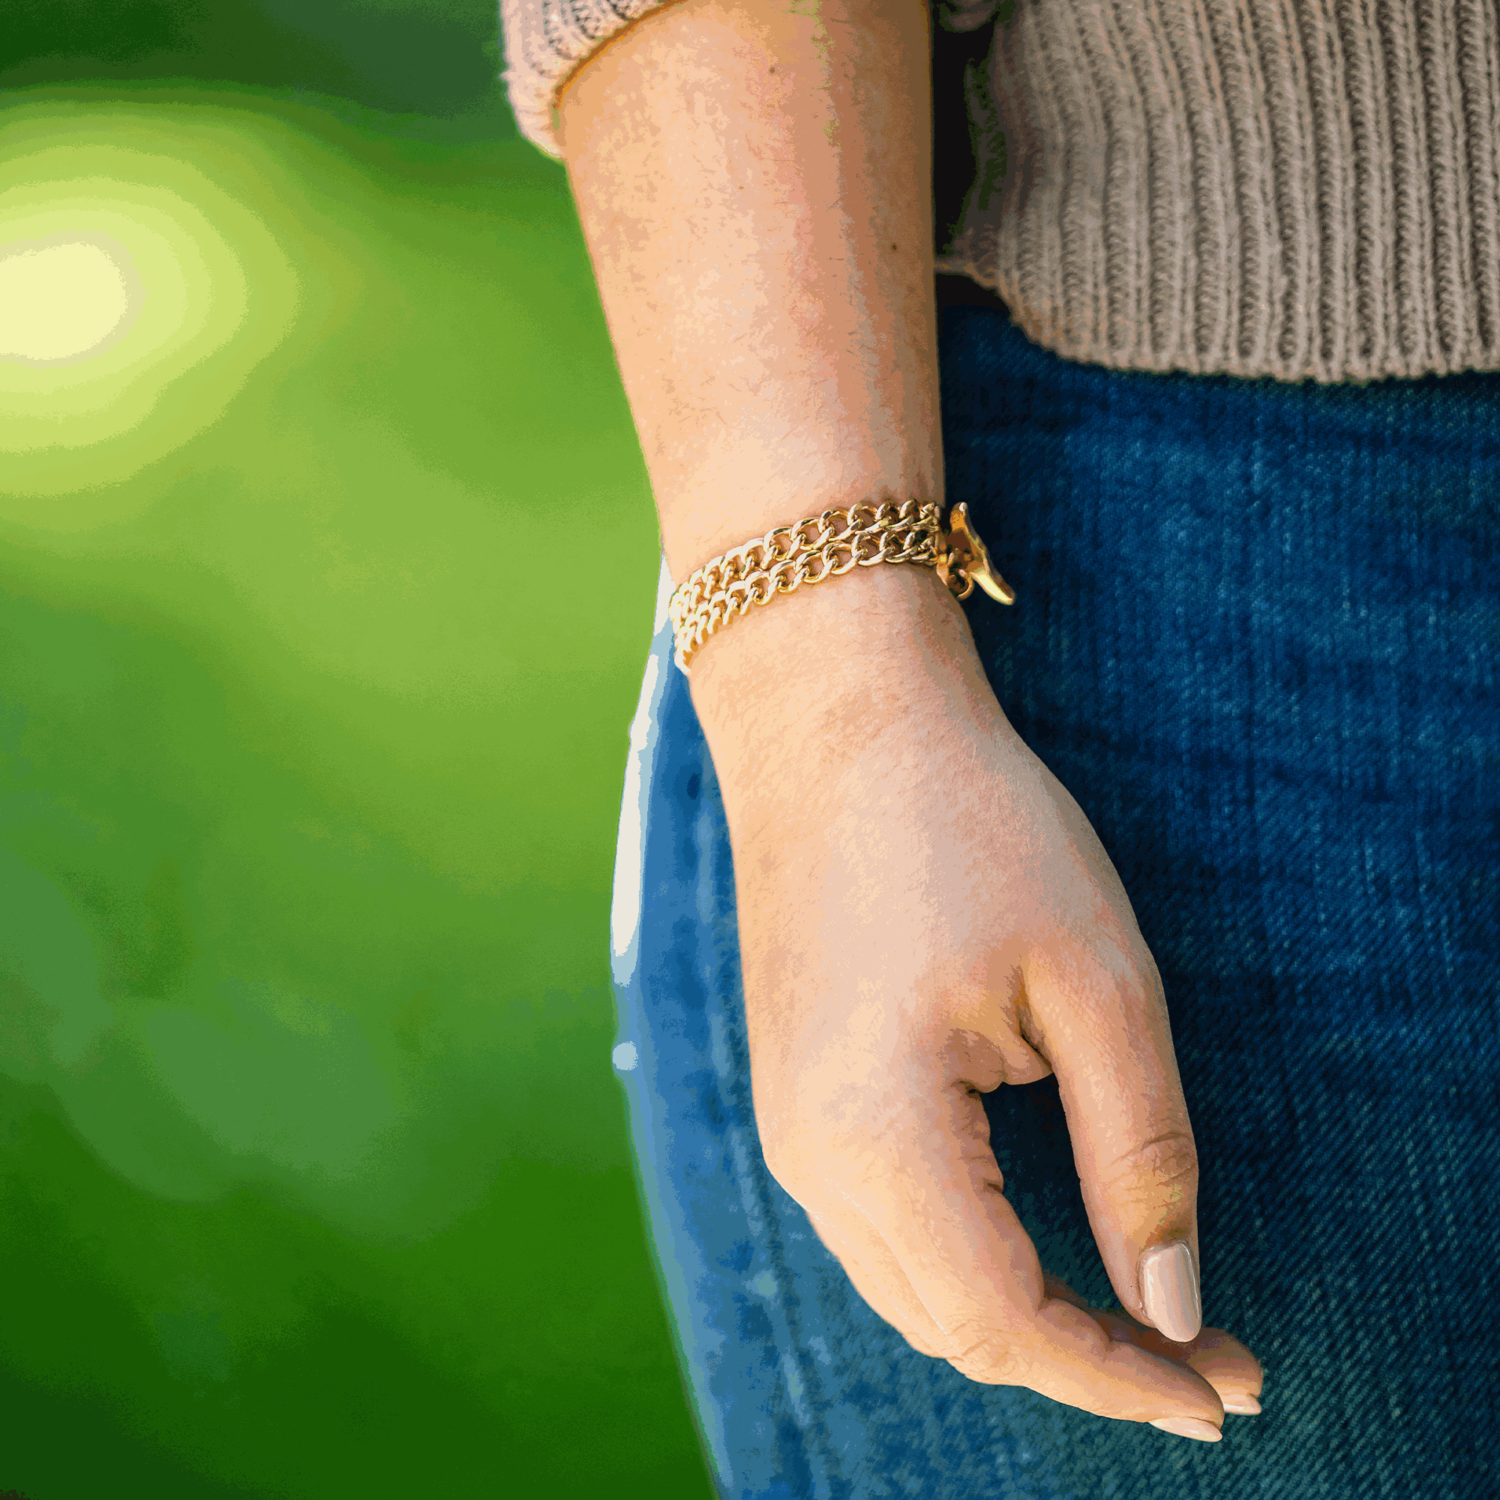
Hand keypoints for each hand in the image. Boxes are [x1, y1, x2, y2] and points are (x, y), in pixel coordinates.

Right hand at [690, 566, 1262, 1434]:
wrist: (836, 720)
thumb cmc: (971, 825)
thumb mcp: (1093, 982)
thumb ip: (1137, 1155)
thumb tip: (1171, 1303)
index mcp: (876, 1134)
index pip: (1006, 1320)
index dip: (1120, 1375)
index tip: (1226, 1392)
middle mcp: (809, 1155)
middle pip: (952, 1324)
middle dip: (1082, 1358)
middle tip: (1206, 1355)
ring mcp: (788, 1125)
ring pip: (910, 1285)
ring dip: (1021, 1313)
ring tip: (1134, 1309)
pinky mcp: (793, 1090)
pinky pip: (878, 1224)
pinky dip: (965, 1256)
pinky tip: (1033, 1232)